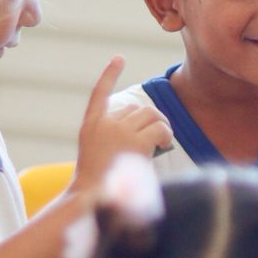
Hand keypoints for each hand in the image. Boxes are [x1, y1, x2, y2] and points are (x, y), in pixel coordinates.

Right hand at [73, 57, 172, 192]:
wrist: (93, 199)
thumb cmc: (100, 183)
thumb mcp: (101, 153)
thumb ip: (118, 135)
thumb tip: (151, 127)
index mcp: (90, 125)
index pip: (100, 93)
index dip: (110, 75)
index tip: (119, 58)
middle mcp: (104, 123)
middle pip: (137, 108)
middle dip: (149, 121)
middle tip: (154, 140)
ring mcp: (119, 131)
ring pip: (151, 115)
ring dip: (161, 126)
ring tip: (160, 143)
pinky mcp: (135, 143)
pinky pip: (158, 127)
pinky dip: (166, 132)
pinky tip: (166, 139)